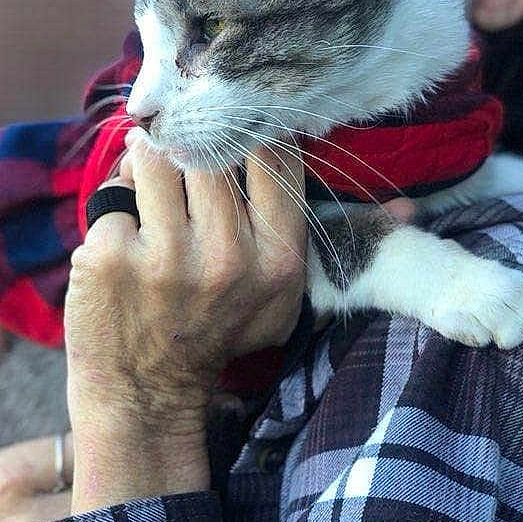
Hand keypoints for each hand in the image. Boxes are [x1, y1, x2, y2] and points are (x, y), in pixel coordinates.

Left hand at [64, 129, 306, 511]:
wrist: (146, 392)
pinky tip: (124, 221)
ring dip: (150, 159)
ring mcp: (166, 257)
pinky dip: (117, 195)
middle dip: (193, 144)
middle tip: (183, 154)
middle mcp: (227, 257)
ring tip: (150, 177)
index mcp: (278, 260)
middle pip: (211, 149)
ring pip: (157, 157)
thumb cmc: (218, 330)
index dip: (250, 131)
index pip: (274, 155)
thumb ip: (332, 244)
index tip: (233, 129)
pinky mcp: (112, 257)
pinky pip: (114, 189)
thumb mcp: (284, 298)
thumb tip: (410, 208)